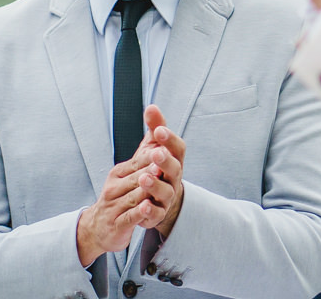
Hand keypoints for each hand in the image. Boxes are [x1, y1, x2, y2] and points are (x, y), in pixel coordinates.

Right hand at [76, 148, 166, 265]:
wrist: (97, 228)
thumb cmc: (117, 200)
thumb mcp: (125, 178)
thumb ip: (141, 160)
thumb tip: (156, 136)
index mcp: (118, 174)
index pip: (136, 163)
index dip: (151, 156)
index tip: (165, 148)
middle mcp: (114, 188)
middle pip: (136, 178)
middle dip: (151, 170)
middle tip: (164, 160)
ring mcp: (115, 207)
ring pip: (134, 196)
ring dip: (147, 188)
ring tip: (158, 179)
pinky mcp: (118, 225)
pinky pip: (130, 217)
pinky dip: (139, 212)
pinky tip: (147, 207)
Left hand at [134, 105, 184, 238]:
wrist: (161, 199)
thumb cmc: (159, 168)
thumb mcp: (156, 146)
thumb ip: (155, 127)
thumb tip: (151, 107)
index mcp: (174, 160)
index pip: (177, 148)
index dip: (170, 139)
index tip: (159, 130)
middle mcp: (173, 178)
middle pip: (174, 169)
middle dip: (166, 161)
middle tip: (156, 152)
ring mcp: (167, 197)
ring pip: (165, 191)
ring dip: (156, 184)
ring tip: (144, 177)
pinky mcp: (158, 214)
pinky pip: (156, 214)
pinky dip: (150, 210)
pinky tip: (143, 205)